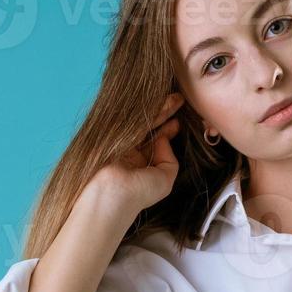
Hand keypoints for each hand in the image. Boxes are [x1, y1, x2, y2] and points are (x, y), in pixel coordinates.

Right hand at [88, 93, 184, 215]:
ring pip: (143, 121)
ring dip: (159, 109)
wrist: (112, 193)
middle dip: (165, 114)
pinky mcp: (112, 133)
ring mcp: (122, 142)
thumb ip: (170, 160)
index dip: (168, 130)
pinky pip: (132, 118)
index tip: (178, 121)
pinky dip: (145, 110)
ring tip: (175, 98)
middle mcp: (131, 153)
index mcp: (141, 166)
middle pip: (150, 128)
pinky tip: (160, 101)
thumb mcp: (166, 180)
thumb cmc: (138, 193)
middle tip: (179, 100)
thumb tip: (163, 138)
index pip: (156, 142)